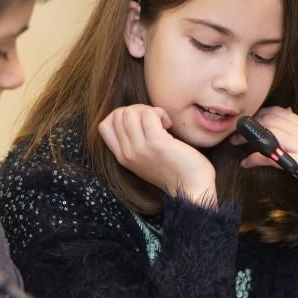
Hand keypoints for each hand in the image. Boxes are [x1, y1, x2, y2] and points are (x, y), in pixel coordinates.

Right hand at [99, 105, 216, 204]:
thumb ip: (134, 142)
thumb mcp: (145, 159)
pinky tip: (169, 124)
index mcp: (122, 158)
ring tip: (161, 122)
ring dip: (148, 110)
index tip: (139, 122)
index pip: (104, 126)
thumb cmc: (175, 169)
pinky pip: (149, 114)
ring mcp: (140, 149)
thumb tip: (133, 114)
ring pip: (130, 112)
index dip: (120, 115)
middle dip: (137, 109)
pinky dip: (160, 112)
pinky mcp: (156, 143)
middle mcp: (127, 154)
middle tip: (154, 120)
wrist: (193, 188)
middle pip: (118, 115)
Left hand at [232, 107, 297, 218]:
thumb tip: (288, 125)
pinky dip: (254, 157)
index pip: (279, 111)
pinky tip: (246, 163)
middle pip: (270, 119)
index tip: (247, 123)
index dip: (259, 114)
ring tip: (235, 143)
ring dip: (247, 137)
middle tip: (235, 133)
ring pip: (268, 132)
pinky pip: (271, 155)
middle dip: (249, 124)